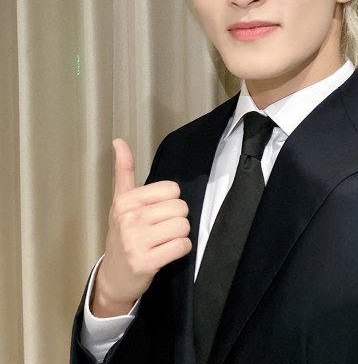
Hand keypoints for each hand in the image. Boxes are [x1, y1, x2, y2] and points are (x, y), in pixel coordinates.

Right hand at [91, 138, 191, 316]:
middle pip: (180, 208)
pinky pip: (182, 246)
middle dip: (177, 219)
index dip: (171, 201)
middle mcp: (129, 218)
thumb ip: (124, 171)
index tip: (157, 212)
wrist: (113, 278)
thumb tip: (118, 141)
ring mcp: (136, 241)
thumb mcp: (120, 202)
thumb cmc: (121, 236)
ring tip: (164, 241)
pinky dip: (181, 249)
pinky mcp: (146, 262)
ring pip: (183, 226)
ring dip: (180, 235)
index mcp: (126, 201)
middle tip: (161, 230)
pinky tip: (167, 253)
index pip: (172, 189)